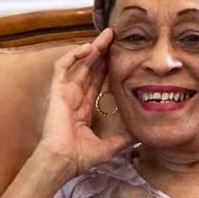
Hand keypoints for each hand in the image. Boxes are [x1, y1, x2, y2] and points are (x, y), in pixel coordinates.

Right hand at [36, 28, 131, 177]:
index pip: (98, 81)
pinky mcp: (57, 91)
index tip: (121, 56)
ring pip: (79, 64)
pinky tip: (87, 48)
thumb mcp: (109, 146)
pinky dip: (73, 56)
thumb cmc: (80, 157)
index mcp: (85, 108)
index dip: (108, 67)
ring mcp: (65, 93)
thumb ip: (124, 139)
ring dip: (91, 49)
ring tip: (105, 36)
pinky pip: (62, 67)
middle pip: (90, 68)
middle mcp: (75, 97)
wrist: (64, 161)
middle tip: (115, 36)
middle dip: (102, 52)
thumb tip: (141, 135)